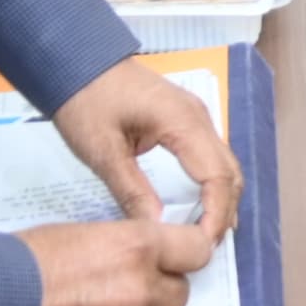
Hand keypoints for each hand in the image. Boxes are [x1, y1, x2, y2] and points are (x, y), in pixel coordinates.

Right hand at [14, 213, 212, 305]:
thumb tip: (145, 259)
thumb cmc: (25, 262)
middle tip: (127, 289)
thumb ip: (124, 248)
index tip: (178, 257)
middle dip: (160, 291)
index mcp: (137, 248)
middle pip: (181, 294)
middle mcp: (143, 291)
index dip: (186, 253)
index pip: (198, 249)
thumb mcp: (84, 234)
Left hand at [50, 61, 238, 242]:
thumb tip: (156, 229)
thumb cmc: (85, 99)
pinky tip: (197, 206)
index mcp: (182, 122)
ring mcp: (195, 115)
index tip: (203, 246)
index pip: (217, 176)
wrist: (76, 58)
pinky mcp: (185, 118)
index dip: (217, 215)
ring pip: (224, 164)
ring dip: (220, 199)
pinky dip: (211, 184)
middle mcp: (198, 116)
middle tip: (204, 247)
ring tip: (201, 233)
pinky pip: (210, 155)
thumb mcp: (103, 151)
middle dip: (224, 212)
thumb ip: (132, 191)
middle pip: (229, 171)